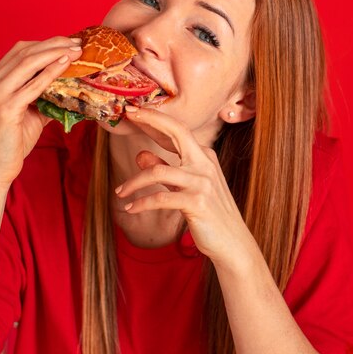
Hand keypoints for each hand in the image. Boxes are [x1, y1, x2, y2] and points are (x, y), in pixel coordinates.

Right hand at [0, 36, 82, 188]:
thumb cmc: (12, 141)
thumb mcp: (30, 112)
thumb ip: (45, 95)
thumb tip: (72, 85)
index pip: (19, 50)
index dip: (45, 42)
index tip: (69, 41)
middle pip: (25, 51)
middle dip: (54, 43)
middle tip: (78, 42)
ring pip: (28, 63)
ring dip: (55, 53)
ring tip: (76, 51)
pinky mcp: (6, 109)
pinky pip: (33, 85)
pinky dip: (51, 72)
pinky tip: (65, 65)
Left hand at [116, 106, 253, 266]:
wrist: (232, 242)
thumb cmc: (208, 213)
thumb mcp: (184, 187)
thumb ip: (164, 168)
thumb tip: (140, 154)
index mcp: (204, 156)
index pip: (177, 129)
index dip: (155, 118)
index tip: (134, 111)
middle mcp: (205, 163)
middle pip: (176, 131)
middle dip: (150, 120)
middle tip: (128, 116)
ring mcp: (202, 182)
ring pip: (158, 170)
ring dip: (134, 182)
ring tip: (120, 192)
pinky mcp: (197, 202)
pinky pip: (160, 198)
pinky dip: (142, 203)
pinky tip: (131, 208)